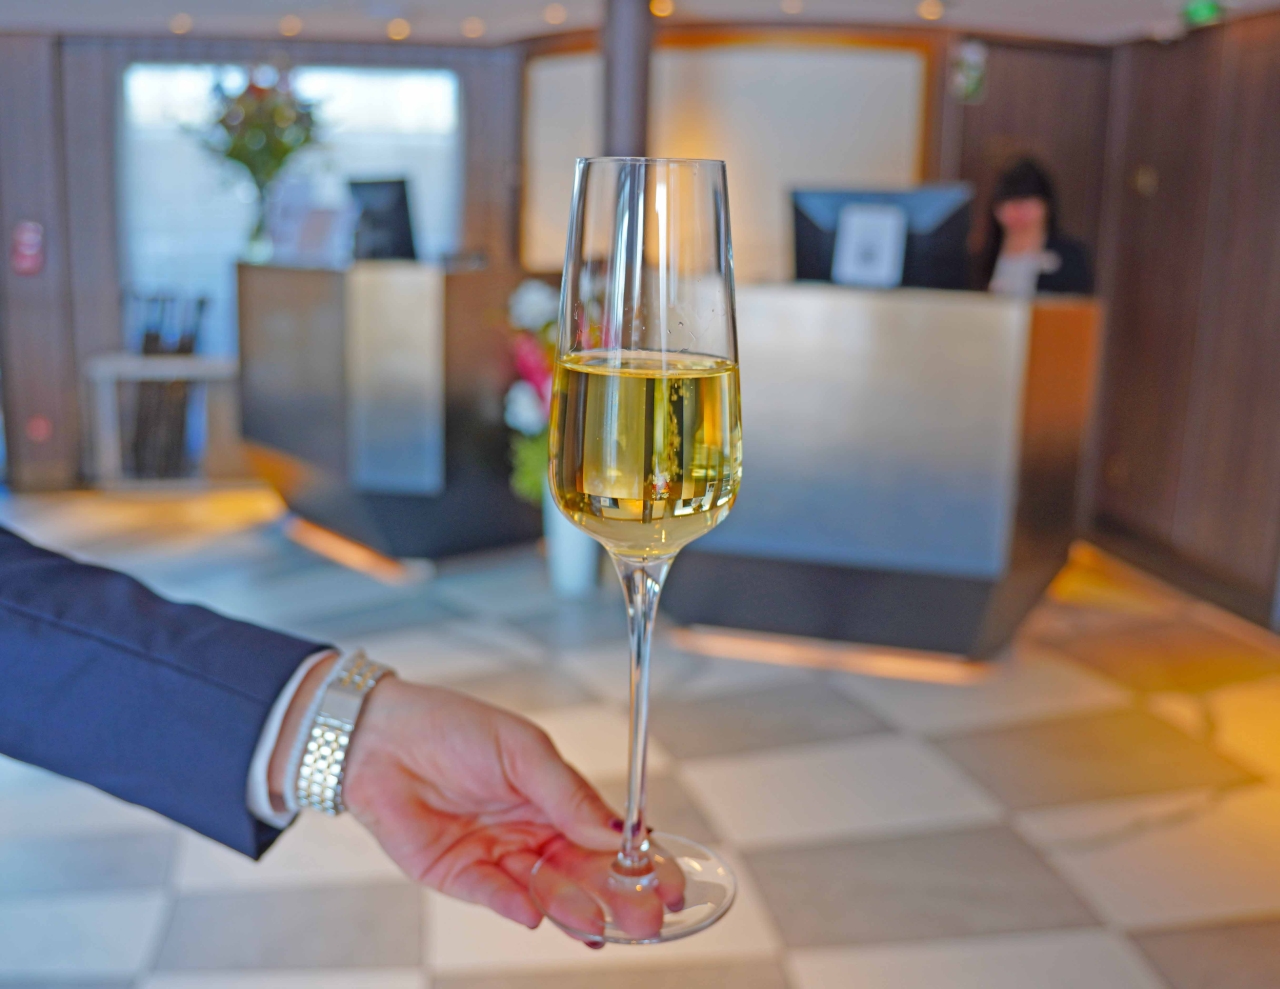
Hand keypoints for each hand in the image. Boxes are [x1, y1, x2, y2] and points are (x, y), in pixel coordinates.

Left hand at [270, 659, 622, 929]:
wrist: (381, 735)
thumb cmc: (452, 727)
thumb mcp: (522, 749)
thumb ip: (568, 794)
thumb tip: (617, 832)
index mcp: (556, 800)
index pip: (608, 839)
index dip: (641, 862)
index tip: (670, 883)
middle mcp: (532, 833)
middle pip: (583, 874)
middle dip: (616, 897)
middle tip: (645, 918)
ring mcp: (497, 856)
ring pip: (544, 890)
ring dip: (570, 907)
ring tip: (596, 922)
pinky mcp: (458, 874)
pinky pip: (493, 894)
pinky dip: (513, 904)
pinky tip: (534, 911)